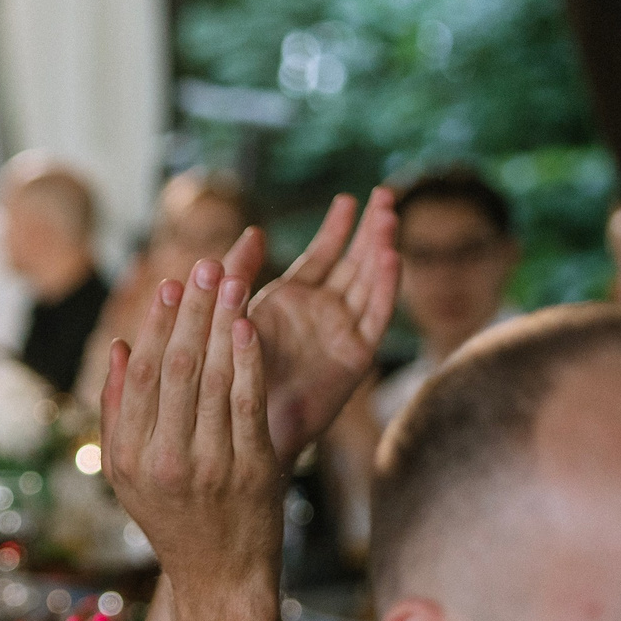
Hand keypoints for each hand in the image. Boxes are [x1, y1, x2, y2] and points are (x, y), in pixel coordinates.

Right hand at [103, 257, 285, 593]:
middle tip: (207, 264)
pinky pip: (248, 402)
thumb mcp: (127, 474)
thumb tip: (120, 345)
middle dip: (193, 310)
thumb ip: (118, 412)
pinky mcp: (252, 468)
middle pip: (177, 367)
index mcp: (130, 458)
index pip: (144, 374)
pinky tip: (250, 324)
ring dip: (224, 322)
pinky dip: (248, 360)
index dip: (158, 323)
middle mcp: (167, 459)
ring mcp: (211, 465)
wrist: (222, 575)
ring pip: (214, 377)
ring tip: (233, 278)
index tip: (172, 282)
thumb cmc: (172, 519)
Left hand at [236, 187, 400, 464]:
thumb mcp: (234, 311)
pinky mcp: (356, 356)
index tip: (349, 198)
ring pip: (370, 282)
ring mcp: (343, 333)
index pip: (324, 254)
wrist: (244, 424)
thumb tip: (253, 231)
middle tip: (384, 195)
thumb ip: (241, 272)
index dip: (337, 226)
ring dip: (380, 249)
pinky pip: (375, 316)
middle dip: (370, 229)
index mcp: (294, 301)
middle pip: (355, 262)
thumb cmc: (230, 373)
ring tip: (388, 216)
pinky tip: (391, 258)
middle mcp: (324, 314)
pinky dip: (386, 288)